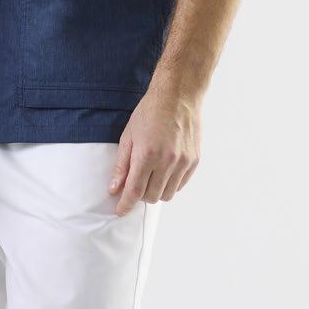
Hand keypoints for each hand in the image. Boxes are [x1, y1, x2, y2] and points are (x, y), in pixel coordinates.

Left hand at [109, 83, 201, 215]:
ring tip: (150, 176)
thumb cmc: (149, 113)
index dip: (125, 204)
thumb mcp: (128, 136)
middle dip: (140, 195)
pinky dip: (170, 184)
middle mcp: (167, 161)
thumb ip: (121, 165)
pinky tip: (164, 171)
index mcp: (147, 155)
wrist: (177, 97)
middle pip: (151, 196)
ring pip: (167, 194)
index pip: (135, 191)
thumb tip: (114, 189)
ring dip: (156, 191)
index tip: (119, 211)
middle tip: (135, 184)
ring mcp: (183, 162)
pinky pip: (180, 185)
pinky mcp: (194, 161)